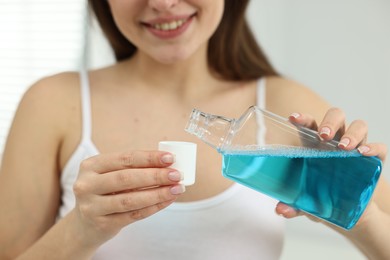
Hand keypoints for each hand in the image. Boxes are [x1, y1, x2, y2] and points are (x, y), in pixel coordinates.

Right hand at [72, 150, 184, 246]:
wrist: (85, 223)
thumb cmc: (105, 191)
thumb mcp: (109, 175)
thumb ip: (133, 168)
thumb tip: (168, 164)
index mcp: (90, 166)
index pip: (124, 159)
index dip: (149, 158)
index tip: (170, 158)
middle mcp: (86, 185)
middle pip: (127, 178)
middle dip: (156, 176)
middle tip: (177, 175)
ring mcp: (92, 207)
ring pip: (131, 199)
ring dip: (158, 193)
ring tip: (177, 189)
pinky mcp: (102, 224)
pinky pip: (133, 215)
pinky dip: (154, 207)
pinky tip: (167, 201)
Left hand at [275, 108, 386, 223]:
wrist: (347, 212)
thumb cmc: (321, 198)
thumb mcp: (306, 203)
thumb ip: (293, 205)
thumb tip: (281, 210)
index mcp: (315, 144)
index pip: (310, 124)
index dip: (303, 118)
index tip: (293, 118)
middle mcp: (336, 141)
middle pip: (336, 116)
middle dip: (330, 122)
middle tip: (323, 136)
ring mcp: (355, 148)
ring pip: (359, 126)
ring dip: (352, 133)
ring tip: (344, 147)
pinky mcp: (373, 160)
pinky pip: (378, 147)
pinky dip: (373, 147)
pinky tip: (363, 154)